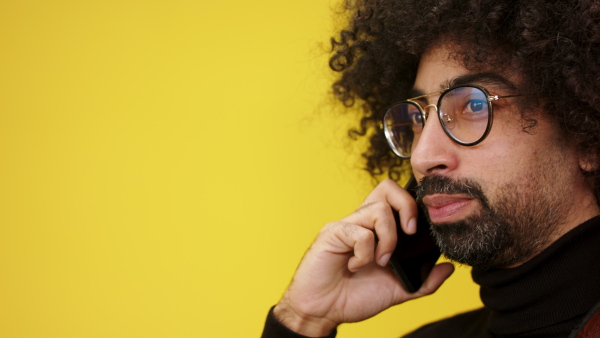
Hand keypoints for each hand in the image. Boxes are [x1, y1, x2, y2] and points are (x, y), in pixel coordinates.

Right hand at [273, 179, 454, 336]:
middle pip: (387, 188)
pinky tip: (355, 267)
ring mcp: (347, 225)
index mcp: (377, 230)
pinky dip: (364, 254)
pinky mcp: (333, 234)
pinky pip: (359, 232)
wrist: (323, 311)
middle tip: (409, 233)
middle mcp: (362, 222)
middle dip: (406, 207)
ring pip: (378, 209)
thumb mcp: (396, 291)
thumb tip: (448, 267)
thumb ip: (423, 281)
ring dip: (388, 238)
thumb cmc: (353, 297)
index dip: (413, 205)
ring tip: (380, 261)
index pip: (397, 198)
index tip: (421, 230)